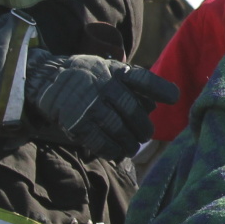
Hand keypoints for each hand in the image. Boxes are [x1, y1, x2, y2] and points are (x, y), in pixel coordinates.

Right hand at [24, 51, 179, 159]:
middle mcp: (105, 87)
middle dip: (143, 128)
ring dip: (129, 143)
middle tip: (145, 136)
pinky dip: (111, 150)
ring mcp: (90, 106)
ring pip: (118, 130)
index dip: (160, 90)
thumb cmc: (90, 77)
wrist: (50, 78)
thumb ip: (132, 86)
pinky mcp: (77, 122)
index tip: (174, 98)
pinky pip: (100, 141)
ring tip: (132, 147)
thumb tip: (153, 107)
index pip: (144, 80)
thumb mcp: (111, 70)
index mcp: (117, 72)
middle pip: (133, 112)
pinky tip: (116, 153)